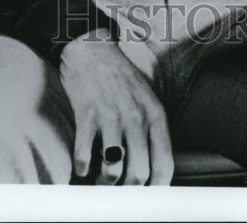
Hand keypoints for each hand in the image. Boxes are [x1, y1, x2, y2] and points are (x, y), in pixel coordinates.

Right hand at [59, 29, 173, 184]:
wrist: (91, 48)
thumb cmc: (119, 78)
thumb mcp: (146, 99)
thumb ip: (151, 131)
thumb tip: (150, 171)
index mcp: (155, 115)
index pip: (165, 165)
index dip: (157, 190)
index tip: (146, 198)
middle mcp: (136, 117)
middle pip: (139, 174)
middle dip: (127, 190)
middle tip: (119, 189)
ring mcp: (111, 116)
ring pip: (113, 170)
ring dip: (104, 182)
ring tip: (100, 178)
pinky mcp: (86, 114)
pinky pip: (84, 156)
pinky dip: (81, 168)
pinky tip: (81, 164)